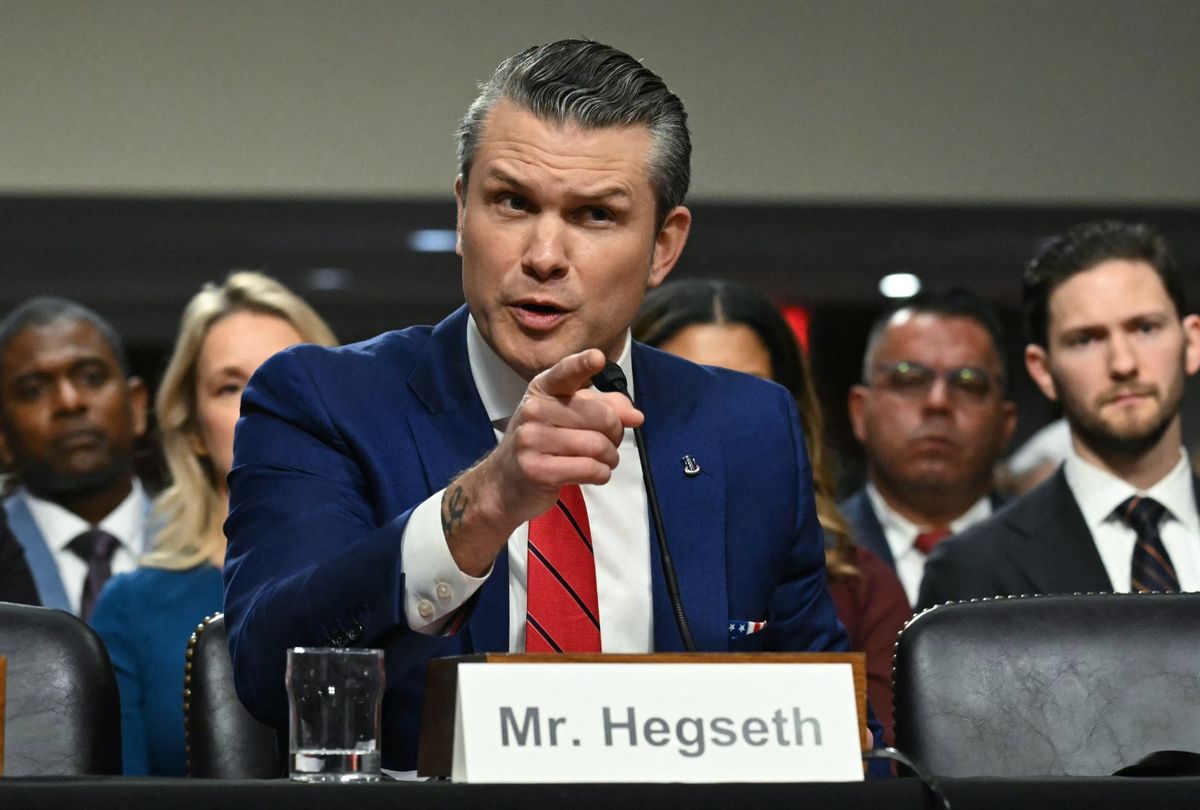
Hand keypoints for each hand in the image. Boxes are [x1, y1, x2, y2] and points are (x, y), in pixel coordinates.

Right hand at [441, 349, 642, 574]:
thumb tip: (636, 416)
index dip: (583, 364)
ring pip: (598, 445)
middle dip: (615, 433)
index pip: (565, 373)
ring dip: (610, 458)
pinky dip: (602, 474)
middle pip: (600, 416)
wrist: (503, 482)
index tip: (598, 358)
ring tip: (603, 461)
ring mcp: (531, 440)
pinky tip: (594, 474)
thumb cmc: (542, 443)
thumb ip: (605, 408)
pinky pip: (590, 469)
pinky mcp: (537, 470)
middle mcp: (534, 410)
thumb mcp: (568, 416)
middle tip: (609, 443)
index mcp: (542, 389)